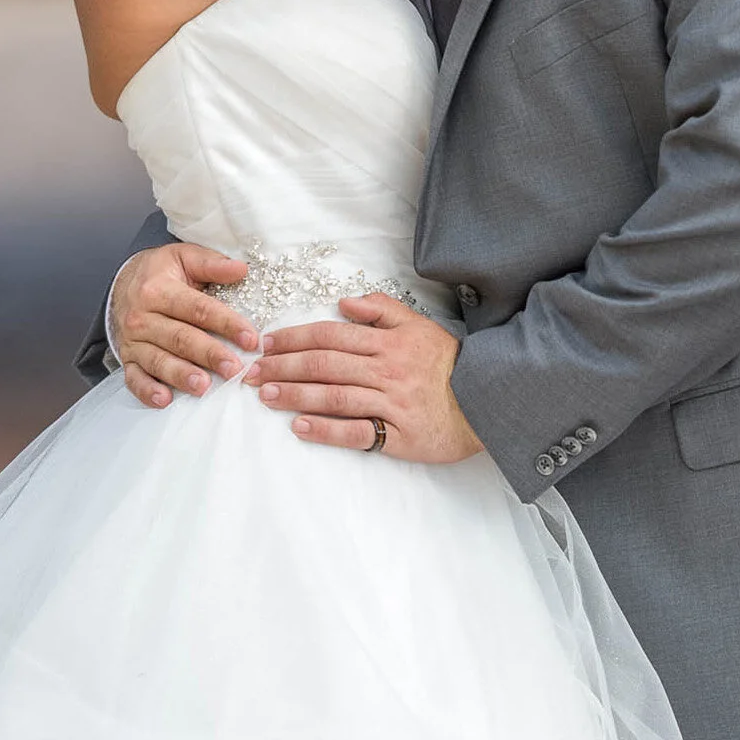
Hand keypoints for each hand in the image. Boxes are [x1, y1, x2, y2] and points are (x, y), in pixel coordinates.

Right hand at [110, 243, 257, 408]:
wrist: (120, 284)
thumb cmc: (160, 273)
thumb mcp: (184, 257)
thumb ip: (212, 264)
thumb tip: (241, 269)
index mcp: (159, 290)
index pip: (198, 309)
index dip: (226, 324)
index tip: (251, 339)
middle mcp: (142, 317)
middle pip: (180, 338)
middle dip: (208, 354)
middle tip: (233, 369)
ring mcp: (133, 341)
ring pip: (158, 360)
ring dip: (180, 375)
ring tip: (203, 386)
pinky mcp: (127, 359)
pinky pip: (133, 378)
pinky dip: (147, 391)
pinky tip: (164, 400)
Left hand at [246, 294, 486, 462]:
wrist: (490, 401)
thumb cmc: (450, 364)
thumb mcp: (421, 325)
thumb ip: (383, 309)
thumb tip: (344, 303)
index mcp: (388, 342)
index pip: (330, 335)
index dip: (294, 338)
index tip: (265, 344)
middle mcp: (386, 370)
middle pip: (324, 365)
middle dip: (282, 367)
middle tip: (250, 373)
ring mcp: (392, 404)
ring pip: (334, 396)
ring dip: (294, 396)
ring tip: (265, 396)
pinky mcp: (399, 436)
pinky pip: (357, 432)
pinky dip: (326, 431)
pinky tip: (299, 428)